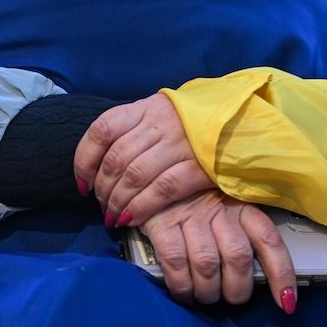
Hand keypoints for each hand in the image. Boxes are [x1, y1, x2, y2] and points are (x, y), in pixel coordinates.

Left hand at [74, 94, 214, 225]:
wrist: (243, 121)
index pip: (101, 130)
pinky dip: (143, 206)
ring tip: (114, 218)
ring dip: (119, 202)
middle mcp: (158, 122)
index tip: (83, 185)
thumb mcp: (160, 115)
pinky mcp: (199, 165)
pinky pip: (163, 189)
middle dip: (103, 189)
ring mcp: (180, 143)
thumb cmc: (193, 123)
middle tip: (102, 208)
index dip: (85, 160)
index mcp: (145, 107)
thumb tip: (98, 167)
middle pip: (116, 159)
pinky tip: (133, 219)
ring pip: (135, 176)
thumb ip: (132, 132)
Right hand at [141, 191, 297, 312]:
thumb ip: (241, 232)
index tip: (286, 302)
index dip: (281, 274)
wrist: (149, 176)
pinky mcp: (162, 223)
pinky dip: (181, 286)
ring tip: (205, 297)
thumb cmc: (192, 198)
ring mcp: (189, 215)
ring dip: (208, 292)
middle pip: (238, 258)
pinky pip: (175, 263)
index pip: (269, 240)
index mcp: (241, 204)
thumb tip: (264, 274)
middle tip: (231, 298)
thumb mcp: (224, 205)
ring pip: (207, 264)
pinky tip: (184, 294)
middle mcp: (219, 209)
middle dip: (237, 290)